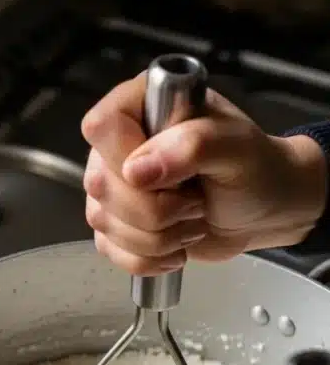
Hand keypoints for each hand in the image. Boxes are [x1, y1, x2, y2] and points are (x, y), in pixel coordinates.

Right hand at [81, 74, 326, 275]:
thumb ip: (191, 145)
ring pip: (104, 223)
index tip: (168, 175)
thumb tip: (136, 170)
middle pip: (99, 184)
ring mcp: (116, 188)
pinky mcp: (119, 225)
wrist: (265, 211)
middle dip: (154, 209)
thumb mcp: (237, 147)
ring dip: (157, 237)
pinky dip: (147, 258)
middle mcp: (122, 145)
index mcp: (145, 106)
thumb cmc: (256, 169)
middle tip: (195, 201)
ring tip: (192, 220)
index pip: (101, 127)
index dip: (125, 158)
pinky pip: (109, 250)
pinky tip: (176, 245)